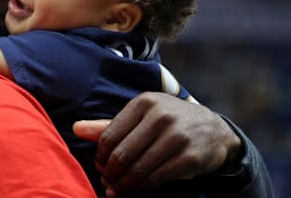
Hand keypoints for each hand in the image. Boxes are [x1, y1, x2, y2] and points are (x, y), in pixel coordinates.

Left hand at [91, 92, 241, 195]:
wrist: (214, 129)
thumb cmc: (169, 121)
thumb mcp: (141, 116)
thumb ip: (109, 124)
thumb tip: (76, 129)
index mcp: (144, 102)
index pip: (109, 135)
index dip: (100, 156)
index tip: (100, 166)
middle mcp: (161, 115)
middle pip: (121, 154)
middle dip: (110, 173)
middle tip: (107, 181)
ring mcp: (177, 136)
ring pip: (138, 168)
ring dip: (123, 184)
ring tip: (116, 189)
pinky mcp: (190, 157)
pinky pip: (157, 178)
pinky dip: (142, 187)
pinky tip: (136, 188)